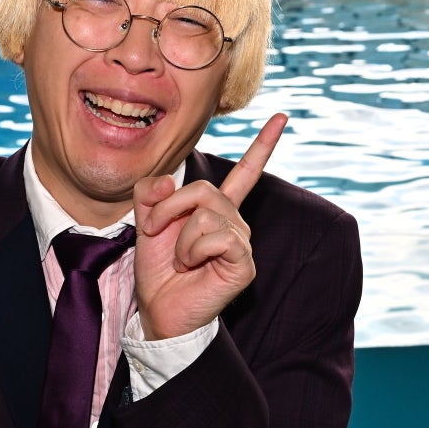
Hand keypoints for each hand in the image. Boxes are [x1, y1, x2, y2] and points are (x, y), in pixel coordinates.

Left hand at [132, 114, 285, 340]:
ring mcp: (242, 241)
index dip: (263, 145)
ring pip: (206, 214)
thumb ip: (151, 193)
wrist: (160, 310)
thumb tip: (167, 182)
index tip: (282, 117)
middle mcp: (235, 222)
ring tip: (182, 259)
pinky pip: (217, 236)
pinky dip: (195, 250)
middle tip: (156, 233)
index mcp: (216, 210)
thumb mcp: (146, 222)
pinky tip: (195, 266)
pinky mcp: (243, 261)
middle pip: (203, 189)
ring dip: (181, 238)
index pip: (245, 173)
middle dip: (169, 209)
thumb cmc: (159, 270)